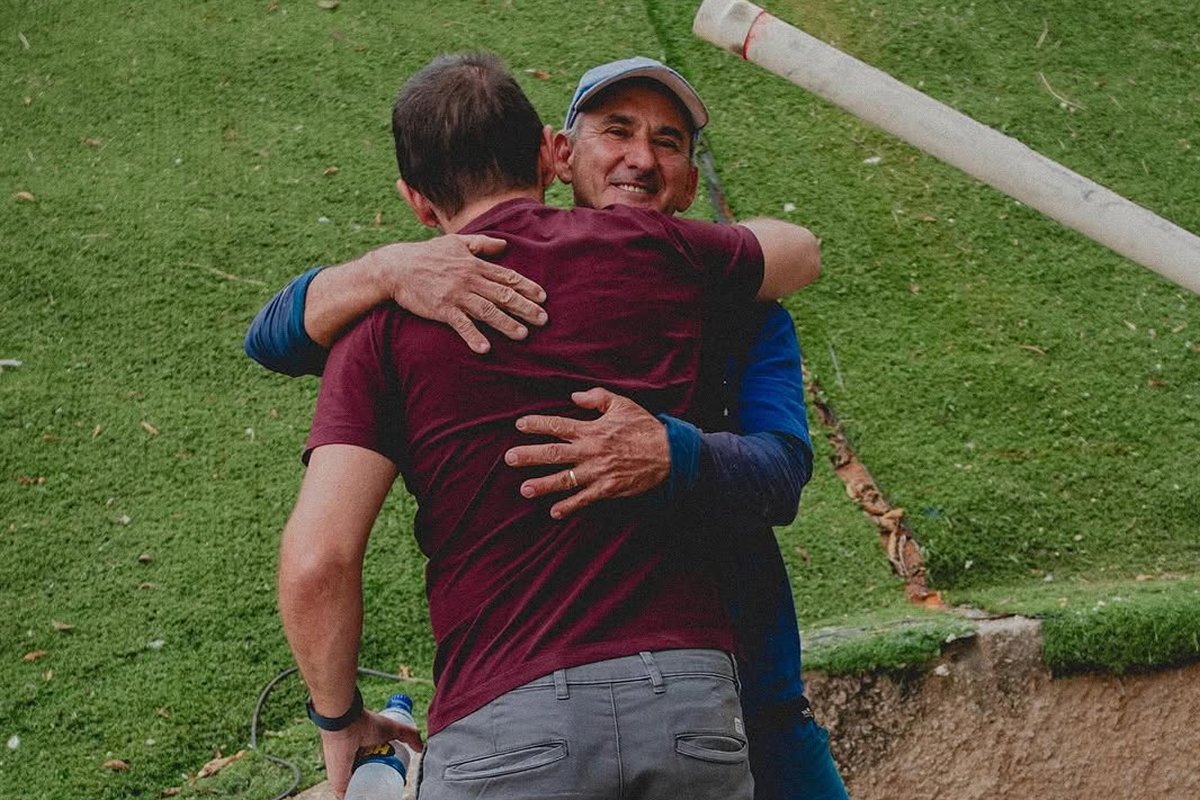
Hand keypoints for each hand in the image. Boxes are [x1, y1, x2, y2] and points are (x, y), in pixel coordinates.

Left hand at [319, 710, 423, 797]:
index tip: (400, 777)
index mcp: (362, 752)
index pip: (376, 767)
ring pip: (362, 790)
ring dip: (374, 794)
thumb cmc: (367, 724)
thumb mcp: (393, 729)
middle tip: (397, 787)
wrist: (346, 726)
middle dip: (384, 786)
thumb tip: (421, 749)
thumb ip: (409, 735)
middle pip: (371, 780)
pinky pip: (351, 797)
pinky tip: (373, 799)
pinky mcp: (339, 785)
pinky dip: (361, 799)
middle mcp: (353, 765)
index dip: (388, 773)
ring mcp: (345, 776)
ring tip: (388, 795)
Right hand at [375, 234, 547, 353]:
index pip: (507, 276)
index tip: (543, 298)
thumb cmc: (427, 254)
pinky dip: (473, 336)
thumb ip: (481, 243)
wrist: (396, 267)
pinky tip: (485, 348)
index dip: (527, 287)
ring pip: (487, 311)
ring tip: (523, 335)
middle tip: (543, 320)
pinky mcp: (442, 309)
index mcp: (474, 265)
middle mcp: (469, 279)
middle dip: (525, 308)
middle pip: (503, 295)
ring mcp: (456, 295)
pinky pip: (461, 325)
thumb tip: (504, 244)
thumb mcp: (456, 242)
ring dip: (506, 324)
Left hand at [504, 388, 669, 518]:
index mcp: (592, 429)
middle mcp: (590, 451)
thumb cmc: (644, 427)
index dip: (537, 424)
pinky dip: (570, 507)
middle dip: (530, 455)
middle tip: (509, 458)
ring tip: (525, 489)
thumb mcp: (622, 404)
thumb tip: (574, 397)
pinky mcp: (608, 488)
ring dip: (544, 484)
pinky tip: (554, 512)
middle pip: (554, 453)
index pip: (558, 425)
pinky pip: (585, 499)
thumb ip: (596, 398)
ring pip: (565, 479)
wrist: (669, 453)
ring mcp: (598, 472)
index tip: (519, 425)